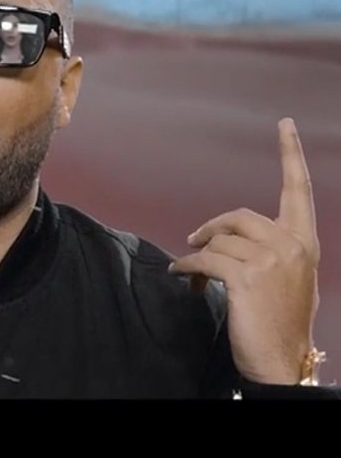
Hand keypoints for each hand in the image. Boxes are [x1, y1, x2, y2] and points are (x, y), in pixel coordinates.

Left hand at [169, 118, 321, 384]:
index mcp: (305, 242)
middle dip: (212, 229)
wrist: (283, 361)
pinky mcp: (246, 277)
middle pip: (239, 216)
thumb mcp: (287, 279)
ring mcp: (271, 260)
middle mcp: (292, 246)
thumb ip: (271, 251)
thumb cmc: (280, 322)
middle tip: (195, 242)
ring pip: (219, 239)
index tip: (284, 124)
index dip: (290, 155)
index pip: (297, 190)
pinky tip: (181, 276)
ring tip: (190, 272)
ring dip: (197, 253)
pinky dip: (186, 267)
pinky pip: (203, 259)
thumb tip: (230, 239)